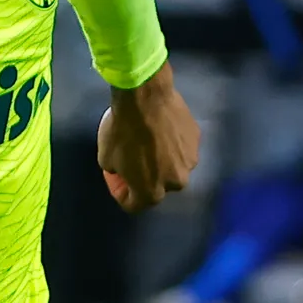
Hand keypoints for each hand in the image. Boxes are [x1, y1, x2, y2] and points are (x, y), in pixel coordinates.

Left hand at [97, 62, 200, 213]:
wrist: (146, 98)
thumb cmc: (122, 131)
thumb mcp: (105, 158)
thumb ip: (117, 173)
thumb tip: (123, 171)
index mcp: (152, 192)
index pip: (134, 204)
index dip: (120, 192)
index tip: (116, 176)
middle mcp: (176, 183)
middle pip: (157, 187)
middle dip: (144, 177)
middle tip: (132, 159)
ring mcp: (190, 161)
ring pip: (172, 167)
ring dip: (160, 160)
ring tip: (148, 142)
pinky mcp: (197, 140)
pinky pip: (181, 147)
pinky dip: (171, 143)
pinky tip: (160, 129)